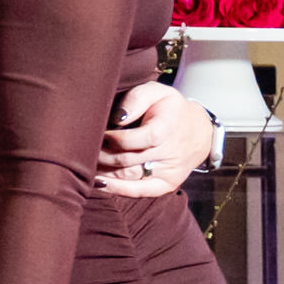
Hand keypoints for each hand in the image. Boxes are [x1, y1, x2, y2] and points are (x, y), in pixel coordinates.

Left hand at [96, 82, 218, 196]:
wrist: (197, 130)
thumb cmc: (168, 109)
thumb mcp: (156, 92)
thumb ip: (136, 99)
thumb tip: (117, 118)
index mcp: (168, 127)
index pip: (138, 139)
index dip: (114, 138)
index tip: (100, 133)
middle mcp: (171, 151)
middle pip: (127, 159)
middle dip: (101, 155)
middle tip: (85, 148)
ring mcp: (170, 171)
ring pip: (130, 176)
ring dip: (104, 171)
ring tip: (86, 163)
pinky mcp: (168, 184)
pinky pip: (141, 191)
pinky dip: (117, 189)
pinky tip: (98, 183)